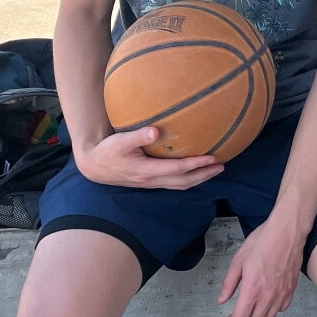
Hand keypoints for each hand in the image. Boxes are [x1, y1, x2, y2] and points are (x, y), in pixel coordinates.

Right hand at [75, 128, 225, 190]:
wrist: (95, 167)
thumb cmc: (108, 151)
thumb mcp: (120, 141)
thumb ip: (138, 136)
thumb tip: (156, 131)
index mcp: (147, 171)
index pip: (177, 169)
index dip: (196, 164)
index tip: (212, 158)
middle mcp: (152, 180)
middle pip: (184, 182)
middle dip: (204, 175)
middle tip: (222, 166)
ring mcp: (151, 183)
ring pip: (180, 185)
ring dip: (199, 179)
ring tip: (214, 171)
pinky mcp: (150, 182)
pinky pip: (174, 183)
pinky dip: (188, 179)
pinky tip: (195, 173)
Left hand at [219, 213, 305, 316]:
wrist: (286, 231)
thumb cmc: (263, 241)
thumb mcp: (238, 260)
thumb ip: (229, 283)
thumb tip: (222, 300)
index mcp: (252, 289)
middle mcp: (268, 296)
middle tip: (240, 310)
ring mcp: (282, 293)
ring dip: (259, 315)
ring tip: (254, 305)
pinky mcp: (292, 288)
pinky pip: (283, 308)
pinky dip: (274, 308)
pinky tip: (269, 299)